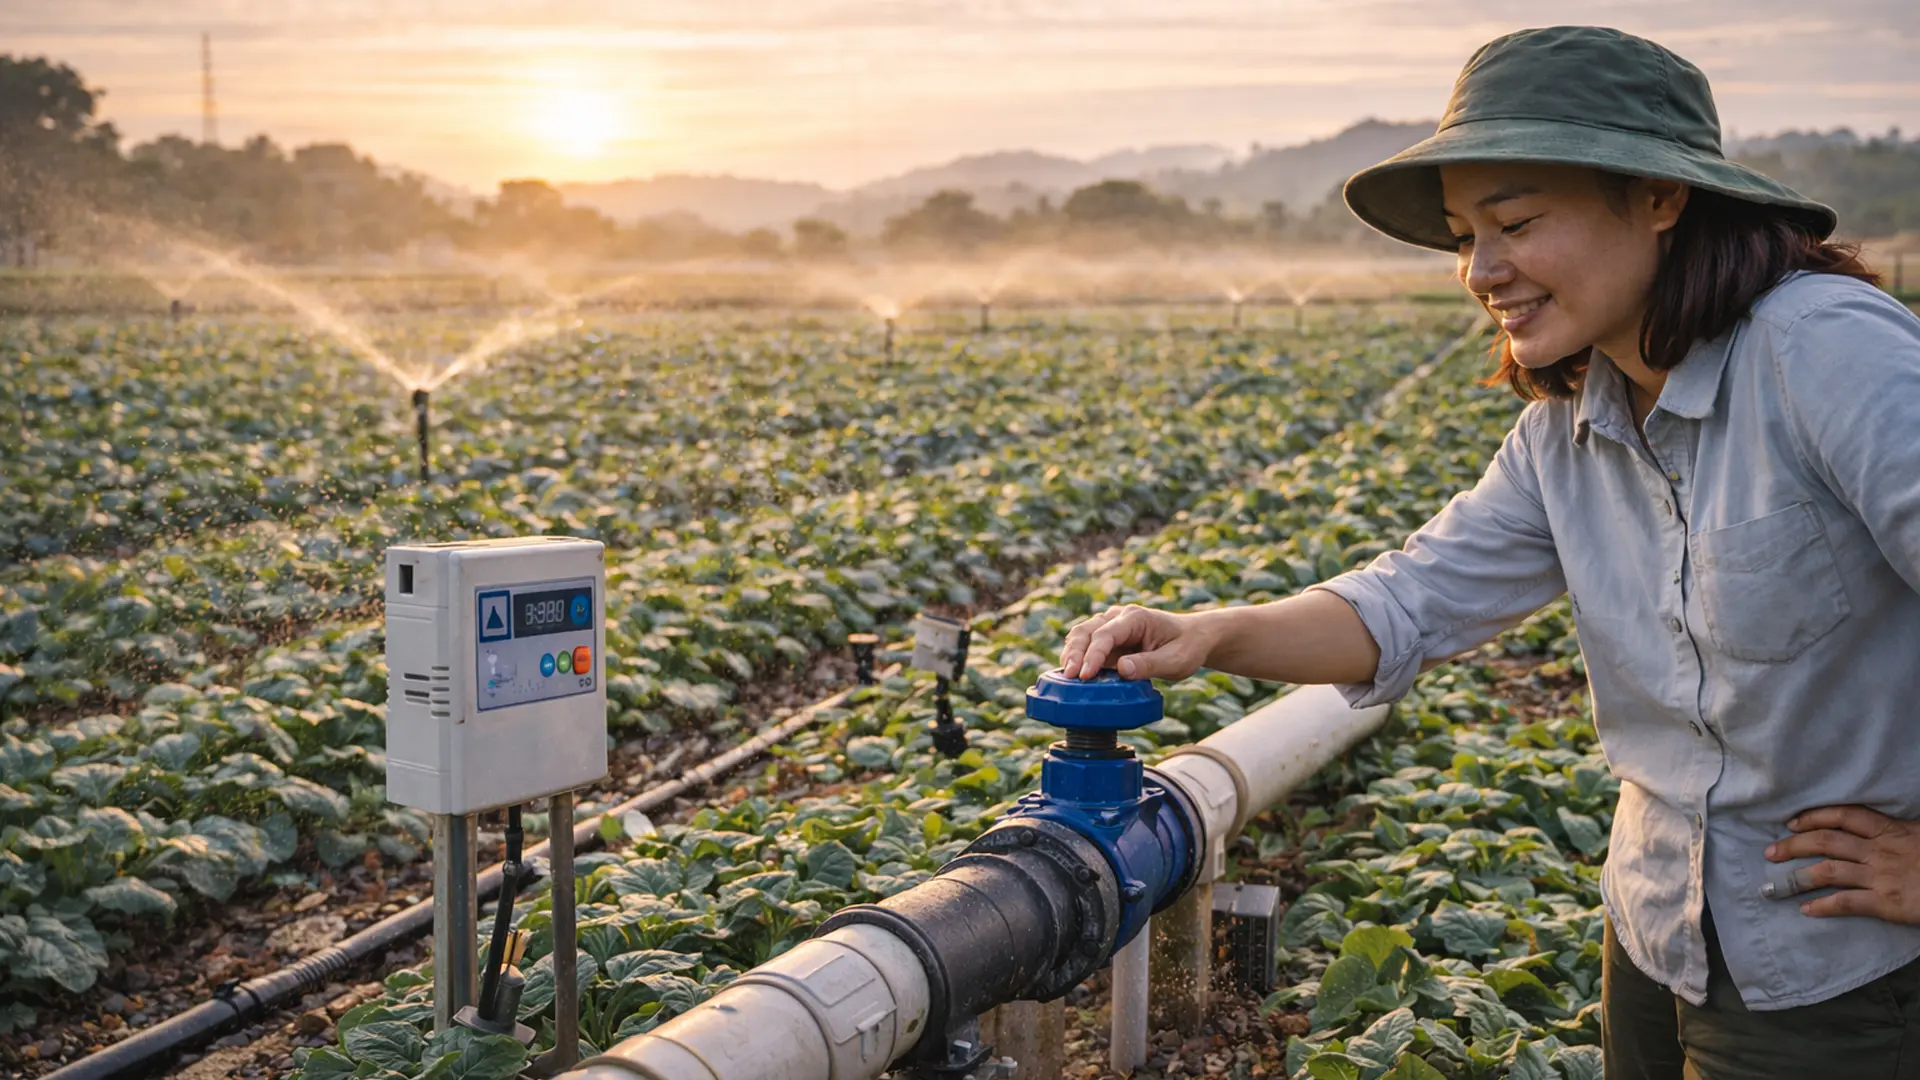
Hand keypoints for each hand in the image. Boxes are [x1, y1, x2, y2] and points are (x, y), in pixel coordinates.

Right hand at [1058, 604, 1211, 680]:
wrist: (1192, 638)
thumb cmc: (1186, 647)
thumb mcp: (1176, 660)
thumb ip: (1149, 665)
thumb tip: (1122, 669)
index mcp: (1135, 618)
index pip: (1106, 634)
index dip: (1093, 655)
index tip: (1085, 675)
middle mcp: (1119, 618)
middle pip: (1087, 630)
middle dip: (1075, 653)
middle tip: (1069, 676)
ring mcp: (1111, 627)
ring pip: (1082, 635)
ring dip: (1071, 654)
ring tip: (1065, 677)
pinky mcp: (1109, 641)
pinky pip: (1087, 646)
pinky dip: (1077, 658)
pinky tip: (1071, 674)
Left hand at [1764, 805, 1919, 921]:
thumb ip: (1900, 831)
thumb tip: (1880, 827)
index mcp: (1892, 831)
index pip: (1844, 815)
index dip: (1814, 817)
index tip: (1791, 822)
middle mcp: (1881, 850)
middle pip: (1826, 841)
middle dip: (1793, 845)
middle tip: (1770, 852)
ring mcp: (1881, 877)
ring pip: (1828, 871)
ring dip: (1797, 877)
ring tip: (1775, 885)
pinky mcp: (1886, 903)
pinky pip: (1846, 902)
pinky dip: (1823, 906)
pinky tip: (1806, 910)